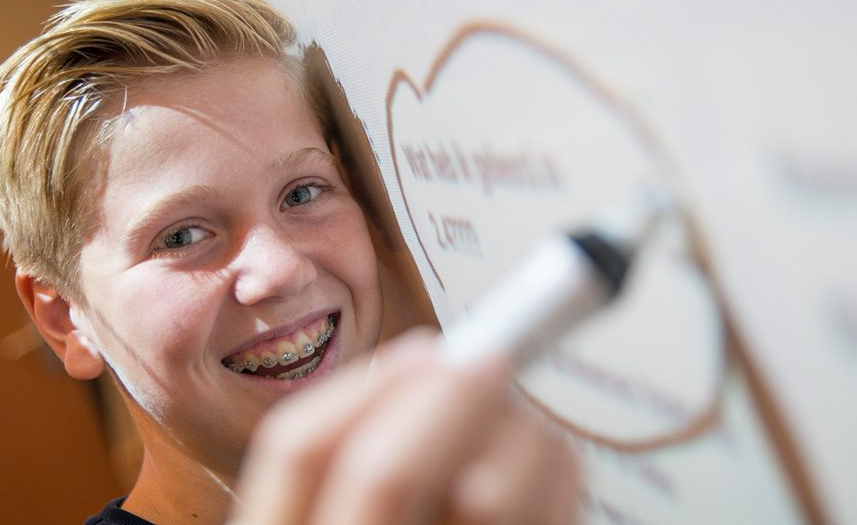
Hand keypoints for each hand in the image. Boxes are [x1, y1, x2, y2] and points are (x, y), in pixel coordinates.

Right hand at [230, 328, 577, 524]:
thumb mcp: (347, 512)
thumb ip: (363, 461)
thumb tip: (425, 366)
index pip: (297, 450)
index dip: (366, 386)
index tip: (426, 348)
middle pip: (384, 470)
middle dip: (448, 396)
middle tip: (490, 359)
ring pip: (486, 490)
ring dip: (522, 433)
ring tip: (525, 429)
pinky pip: (552, 518)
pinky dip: (559, 479)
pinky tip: (549, 476)